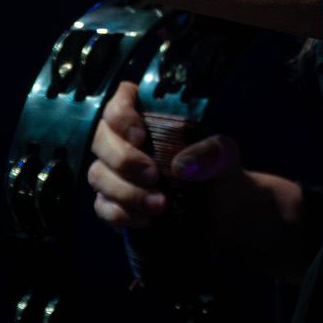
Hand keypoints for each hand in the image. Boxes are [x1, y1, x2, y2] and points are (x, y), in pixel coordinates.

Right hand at [88, 79, 242, 236]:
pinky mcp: (114, 203)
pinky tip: (146, 220)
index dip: (120, 115)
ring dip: (125, 191)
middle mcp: (125, 142)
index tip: (141, 135)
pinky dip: (121, 214)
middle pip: (99, 138)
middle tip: (153, 175)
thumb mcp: (225, 158)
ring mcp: (116, 173)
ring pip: (98, 174)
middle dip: (122, 158)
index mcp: (148, 118)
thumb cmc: (217, 174)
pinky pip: (102, 206)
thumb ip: (213, 152)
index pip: (119, 102)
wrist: (222, 214)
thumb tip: (182, 164)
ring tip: (160, 205)